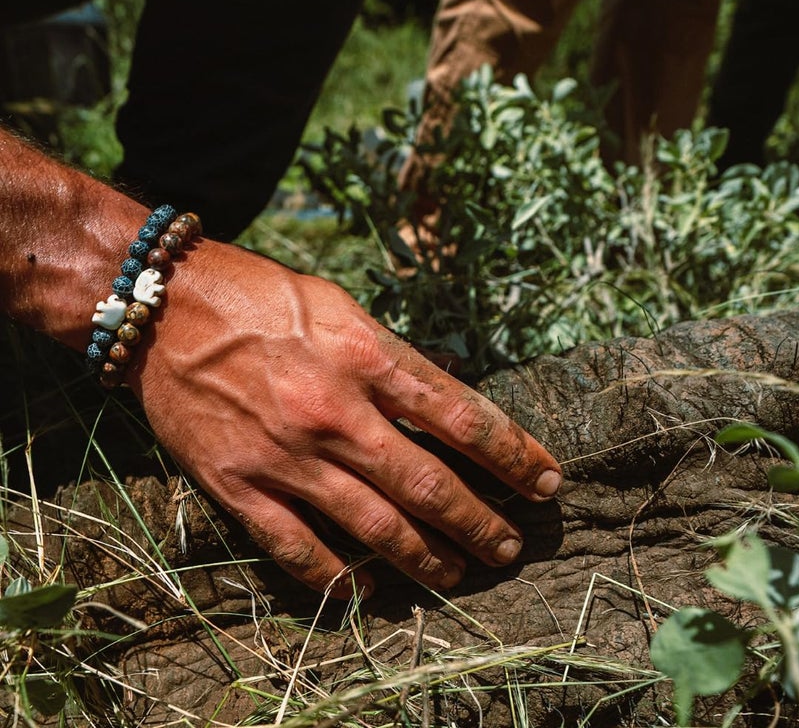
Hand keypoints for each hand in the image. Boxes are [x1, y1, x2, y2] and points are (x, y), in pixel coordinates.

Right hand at [127, 240, 561, 596]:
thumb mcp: (344, 305)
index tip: (545, 479)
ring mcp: (287, 455)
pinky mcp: (240, 484)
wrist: (167, 305)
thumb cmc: (262, 295)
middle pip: (429, 484)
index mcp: (367, 357)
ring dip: (426, 556)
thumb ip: (394, 356)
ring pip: (374, 526)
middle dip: (482, 521)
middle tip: (511, 545)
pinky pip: (296, 547)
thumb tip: (446, 392)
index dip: (513, 454)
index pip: (462, 417)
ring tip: (458, 571)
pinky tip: (365, 589)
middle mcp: (336, 412)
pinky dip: (335, 576)